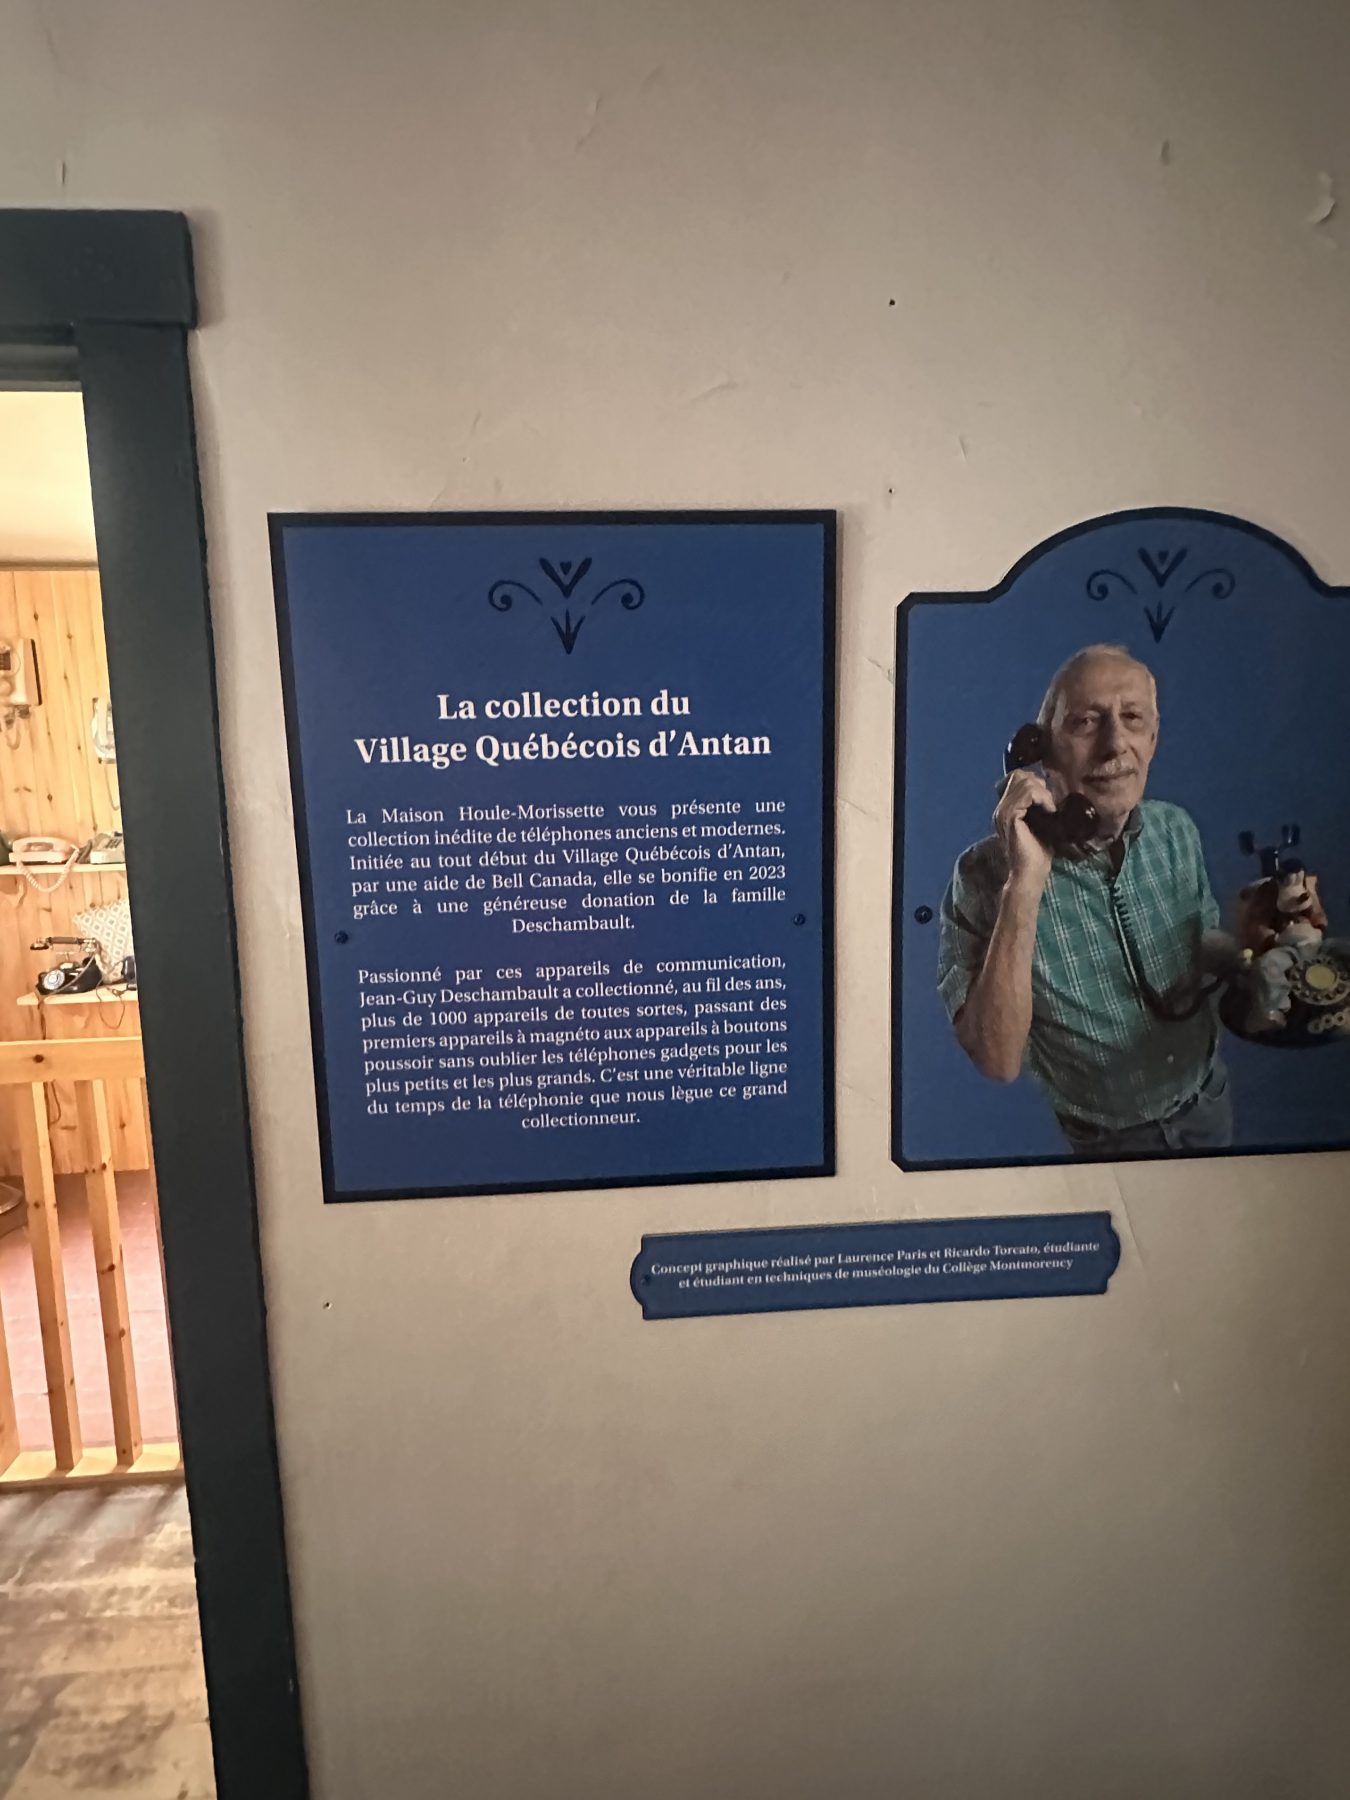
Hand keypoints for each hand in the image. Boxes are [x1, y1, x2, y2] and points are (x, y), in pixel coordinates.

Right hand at [995, 770, 1054, 891]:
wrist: (1030, 873)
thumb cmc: (1038, 852)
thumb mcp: (1040, 823)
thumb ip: (1038, 805)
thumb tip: (1049, 787)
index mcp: (1004, 809)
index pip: (1015, 777)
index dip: (1034, 782)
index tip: (1047, 799)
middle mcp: (1000, 808)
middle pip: (1019, 776)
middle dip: (1039, 785)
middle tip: (1049, 804)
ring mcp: (1003, 812)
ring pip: (1025, 782)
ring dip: (1043, 793)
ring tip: (1050, 809)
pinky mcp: (1010, 817)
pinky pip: (1028, 794)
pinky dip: (1043, 799)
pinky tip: (1050, 812)